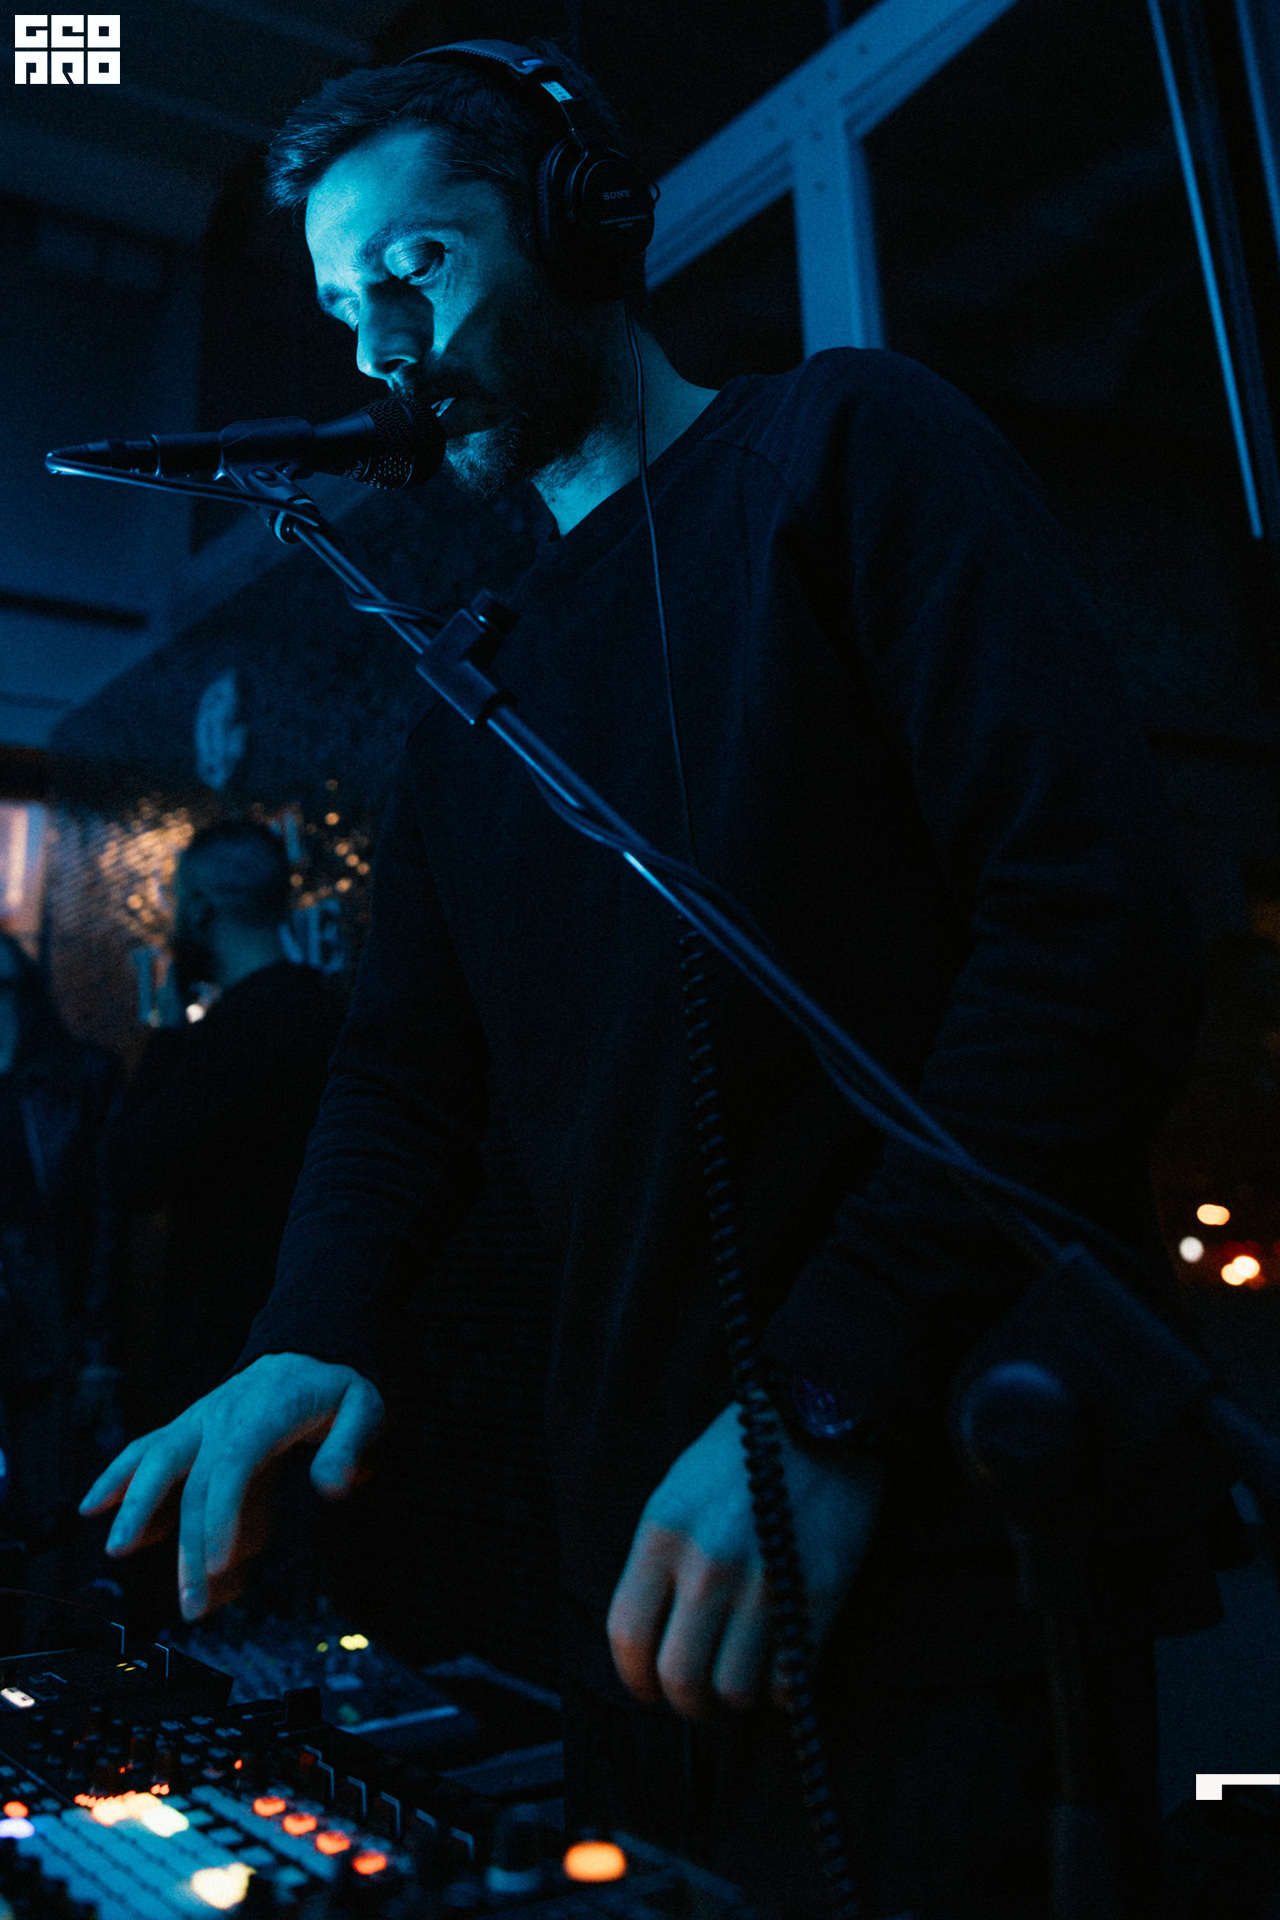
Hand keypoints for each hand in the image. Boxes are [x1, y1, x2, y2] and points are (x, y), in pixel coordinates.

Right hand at [78, 1353, 384, 1620]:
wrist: (303, 1346)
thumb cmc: (332, 1384)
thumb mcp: (363, 1406)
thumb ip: (349, 1445)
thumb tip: (334, 1487)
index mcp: (264, 1414)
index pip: (233, 1469)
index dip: (221, 1518)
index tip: (218, 1566)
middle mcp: (222, 1417)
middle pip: (192, 1482)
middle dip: (188, 1547)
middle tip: (192, 1604)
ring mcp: (199, 1422)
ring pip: (156, 1461)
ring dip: (135, 1507)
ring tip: (119, 1550)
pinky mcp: (187, 1430)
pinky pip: (146, 1450)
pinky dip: (117, 1477)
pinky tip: (93, 1507)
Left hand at [607, 1401, 881, 1719]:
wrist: (819, 1416)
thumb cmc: (741, 1457)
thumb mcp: (677, 1492)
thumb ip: (659, 1562)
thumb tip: (653, 1641)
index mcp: (663, 1533)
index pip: (627, 1638)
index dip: (634, 1680)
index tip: (649, 1688)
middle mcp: (707, 1563)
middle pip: (679, 1679)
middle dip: (687, 1704)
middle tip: (700, 1699)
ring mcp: (765, 1583)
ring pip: (736, 1690)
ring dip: (737, 1699)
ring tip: (744, 1680)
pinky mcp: (817, 1595)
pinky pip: (791, 1679)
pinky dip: (785, 1688)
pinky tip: (784, 1664)